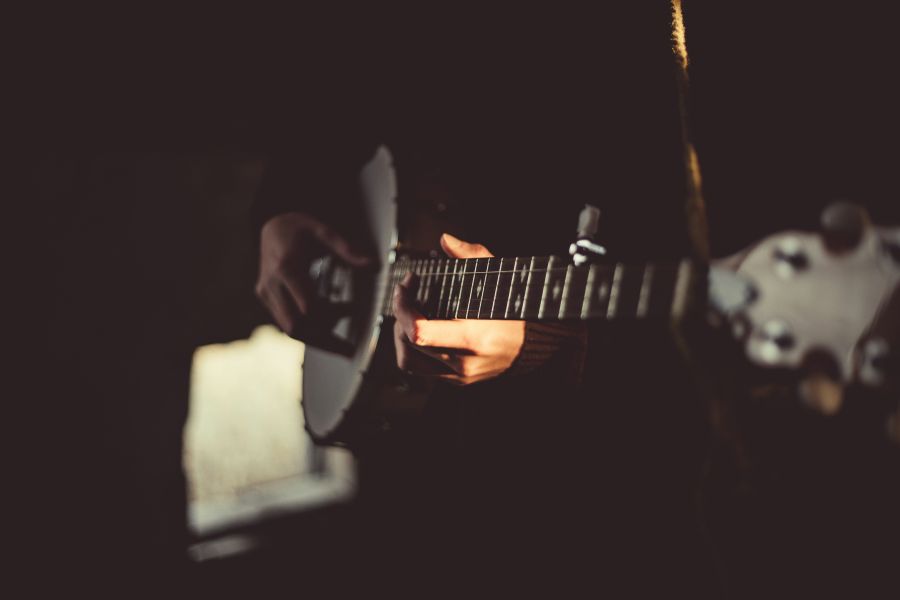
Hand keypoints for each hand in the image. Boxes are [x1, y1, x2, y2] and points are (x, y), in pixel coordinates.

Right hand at [256, 212, 370, 334]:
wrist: (271, 226)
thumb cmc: (299, 228)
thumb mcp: (324, 232)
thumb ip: (348, 251)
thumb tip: (374, 266)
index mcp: (286, 267)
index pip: (307, 306)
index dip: (332, 314)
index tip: (352, 309)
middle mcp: (272, 284)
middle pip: (296, 326)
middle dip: (324, 338)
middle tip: (348, 348)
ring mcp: (266, 293)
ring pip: (290, 329)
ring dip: (316, 337)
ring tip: (341, 343)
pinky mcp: (266, 299)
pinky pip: (286, 323)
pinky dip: (307, 328)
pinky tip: (327, 323)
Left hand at [392, 234, 525, 384]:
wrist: (533, 343)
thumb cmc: (513, 307)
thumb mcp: (495, 275)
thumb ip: (470, 255)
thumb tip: (445, 240)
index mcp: (472, 339)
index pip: (418, 332)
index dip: (403, 306)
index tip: (407, 286)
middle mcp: (463, 362)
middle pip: (408, 342)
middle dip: (400, 313)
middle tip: (408, 293)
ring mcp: (459, 375)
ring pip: (407, 361)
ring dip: (401, 335)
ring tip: (410, 315)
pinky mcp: (457, 380)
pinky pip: (421, 369)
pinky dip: (414, 348)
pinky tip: (423, 329)